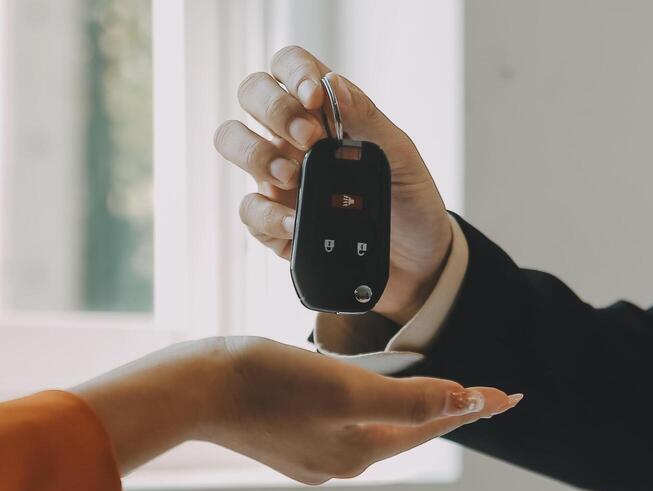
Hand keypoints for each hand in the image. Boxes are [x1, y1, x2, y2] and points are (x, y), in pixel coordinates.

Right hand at [74, 337, 519, 483]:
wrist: (187, 390)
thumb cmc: (264, 383)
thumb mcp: (348, 387)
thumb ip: (410, 398)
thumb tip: (466, 403)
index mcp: (361, 450)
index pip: (434, 423)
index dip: (474, 404)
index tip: (512, 395)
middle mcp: (339, 460)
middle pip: (408, 427)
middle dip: (445, 409)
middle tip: (483, 395)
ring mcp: (309, 453)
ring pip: (373, 424)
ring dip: (404, 407)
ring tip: (431, 392)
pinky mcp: (283, 437)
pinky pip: (339, 420)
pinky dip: (362, 403)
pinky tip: (360, 390)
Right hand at [214, 47, 452, 325]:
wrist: (418, 262)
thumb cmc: (409, 200)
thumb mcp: (401, 157)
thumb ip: (367, 119)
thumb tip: (333, 83)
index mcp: (324, 112)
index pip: (290, 67)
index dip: (294, 72)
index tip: (315, 98)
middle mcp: (293, 138)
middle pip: (252, 95)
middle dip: (273, 110)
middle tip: (309, 139)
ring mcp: (279, 179)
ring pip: (234, 142)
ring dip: (257, 154)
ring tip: (293, 177)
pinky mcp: (277, 223)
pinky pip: (249, 210)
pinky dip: (268, 215)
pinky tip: (295, 223)